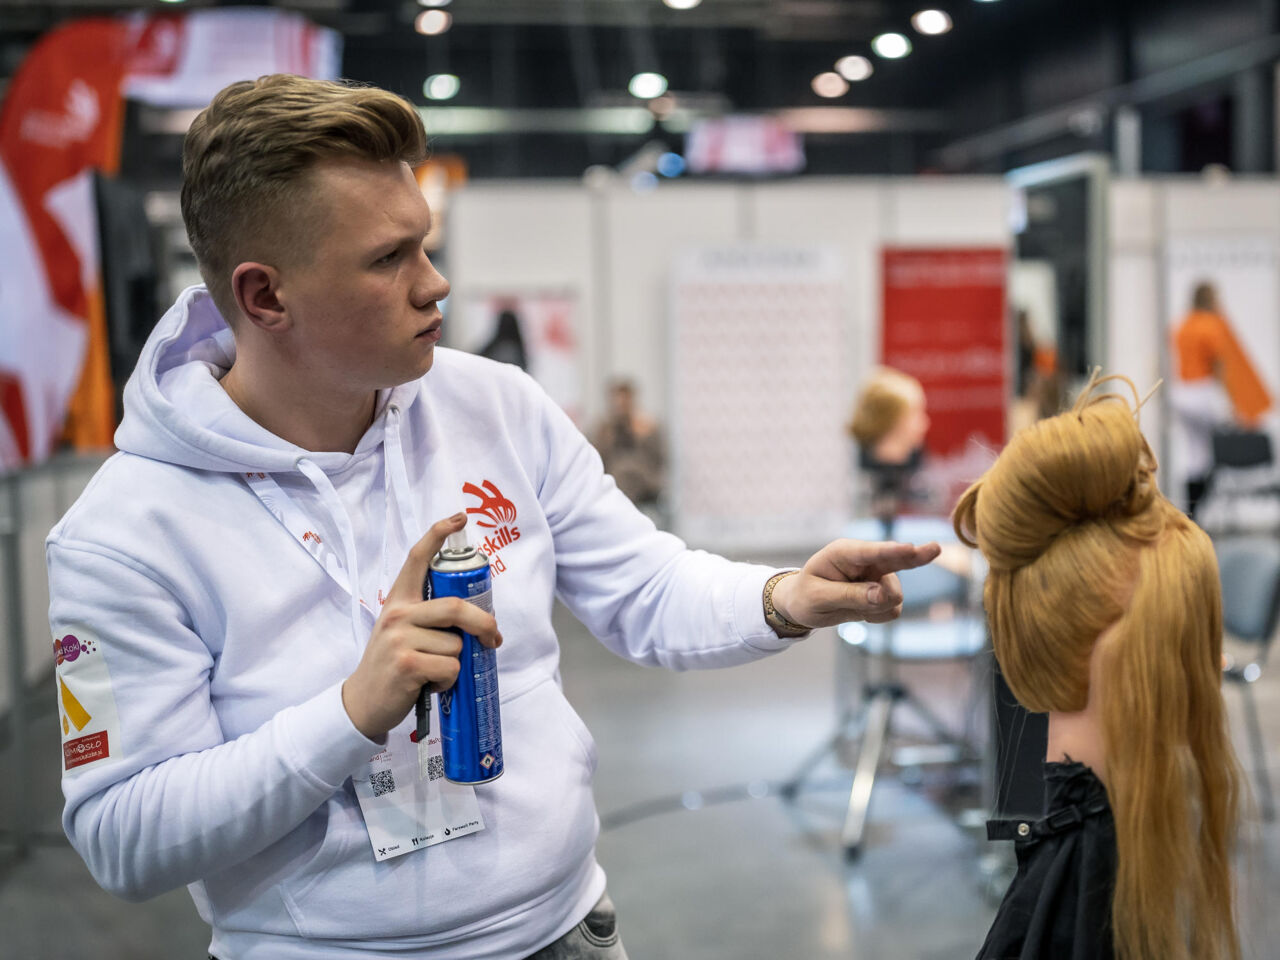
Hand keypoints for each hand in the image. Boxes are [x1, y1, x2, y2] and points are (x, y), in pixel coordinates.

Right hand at [342, 512, 502, 739]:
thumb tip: (477, 618)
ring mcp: (400, 638)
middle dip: (483, 624)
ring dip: (456, 664)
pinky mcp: (407, 664)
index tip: (458, 518)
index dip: (438, 535)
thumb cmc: (392, 665)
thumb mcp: (402, 631)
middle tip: (493, 638)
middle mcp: (397, 614)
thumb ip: (430, 617)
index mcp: (398, 600)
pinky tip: (430, 684)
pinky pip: (451, 668)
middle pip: (455, 607)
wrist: (363, 702)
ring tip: (434, 671)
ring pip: (456, 645)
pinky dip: (449, 681)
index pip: (417, 558)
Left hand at [769, 539, 941, 628]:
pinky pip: (892, 609)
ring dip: (878, 607)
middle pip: (897, 559)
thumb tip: (884, 596)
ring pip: (894, 594)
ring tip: (851, 609)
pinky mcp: (884, 592)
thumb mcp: (820, 598)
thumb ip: (850, 596)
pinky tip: (861, 613)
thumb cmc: (806, 595)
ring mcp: (878, 575)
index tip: (909, 549)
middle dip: (915, 556)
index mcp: (844, 552)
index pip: (870, 552)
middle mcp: (865, 560)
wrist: (804, 605)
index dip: (891, 551)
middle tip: (935, 548)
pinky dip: (878, 616)